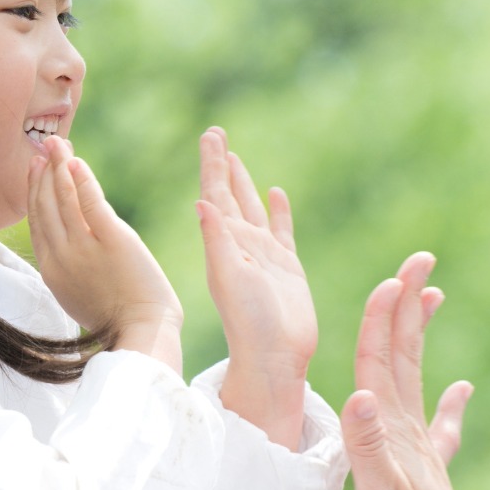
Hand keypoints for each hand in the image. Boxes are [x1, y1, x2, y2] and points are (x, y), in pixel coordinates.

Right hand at [28, 135, 183, 373]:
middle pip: (44, 205)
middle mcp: (61, 255)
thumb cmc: (120, 319)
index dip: (33, 192)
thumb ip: (71, 267)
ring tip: (58, 145)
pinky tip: (77, 162)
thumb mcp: (80, 295)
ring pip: (63, 199)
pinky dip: (82, 180)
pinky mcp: (112, 239)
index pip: (37, 222)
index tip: (35, 170)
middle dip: (42, 173)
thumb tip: (71, 247)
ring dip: (59, 168)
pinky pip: (90, 202)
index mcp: (52, 270)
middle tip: (44, 148)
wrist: (142, 332)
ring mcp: (84, 247)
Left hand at [197, 127, 318, 446]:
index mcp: (223, 243)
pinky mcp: (286, 265)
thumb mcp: (229, 278)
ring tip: (235, 157)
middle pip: (229, 193)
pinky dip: (277, 210)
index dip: (212, 163)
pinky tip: (276, 192)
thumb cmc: (249, 322)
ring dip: (244, 182)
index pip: (214, 193)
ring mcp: (264, 254)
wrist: (275, 357)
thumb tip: (202, 201)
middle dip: (222, 164)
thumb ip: (218, 240)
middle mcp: (241, 244)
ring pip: (252, 207)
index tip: (209, 134)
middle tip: (215, 133)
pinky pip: (280, 229)